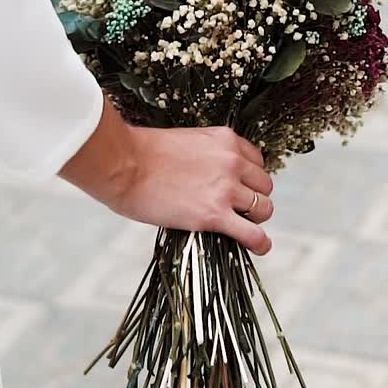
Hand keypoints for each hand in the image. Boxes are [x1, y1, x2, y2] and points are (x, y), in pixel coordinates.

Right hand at [60, 103, 274, 254]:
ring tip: (243, 226)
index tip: (240, 187)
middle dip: (254, 197)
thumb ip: (207, 156)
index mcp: (226, 140)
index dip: (249, 177)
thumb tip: (210, 176)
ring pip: (264, 208)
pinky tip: (260, 247)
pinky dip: (260, 243)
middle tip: (238, 208)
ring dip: (255, 218)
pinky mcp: (215, 214)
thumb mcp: (186, 142)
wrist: (123, 164)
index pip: (257, 161)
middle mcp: (233, 161)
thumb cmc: (142, 154)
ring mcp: (226, 188)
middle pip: (264, 185)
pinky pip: (252, 233)